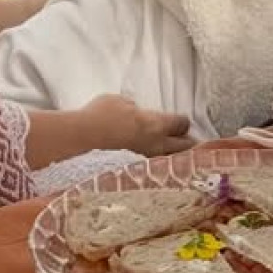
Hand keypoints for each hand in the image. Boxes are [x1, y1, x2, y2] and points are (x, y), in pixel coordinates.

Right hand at [79, 94, 193, 157]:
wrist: (83, 138)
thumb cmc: (101, 115)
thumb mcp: (119, 101)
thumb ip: (134, 108)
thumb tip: (137, 112)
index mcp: (156, 124)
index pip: (181, 124)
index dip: (183, 122)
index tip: (182, 123)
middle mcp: (156, 145)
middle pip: (184, 147)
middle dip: (188, 144)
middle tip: (190, 143)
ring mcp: (145, 160)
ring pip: (170, 161)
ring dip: (174, 158)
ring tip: (175, 157)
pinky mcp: (133, 171)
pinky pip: (152, 168)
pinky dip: (156, 167)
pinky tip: (152, 166)